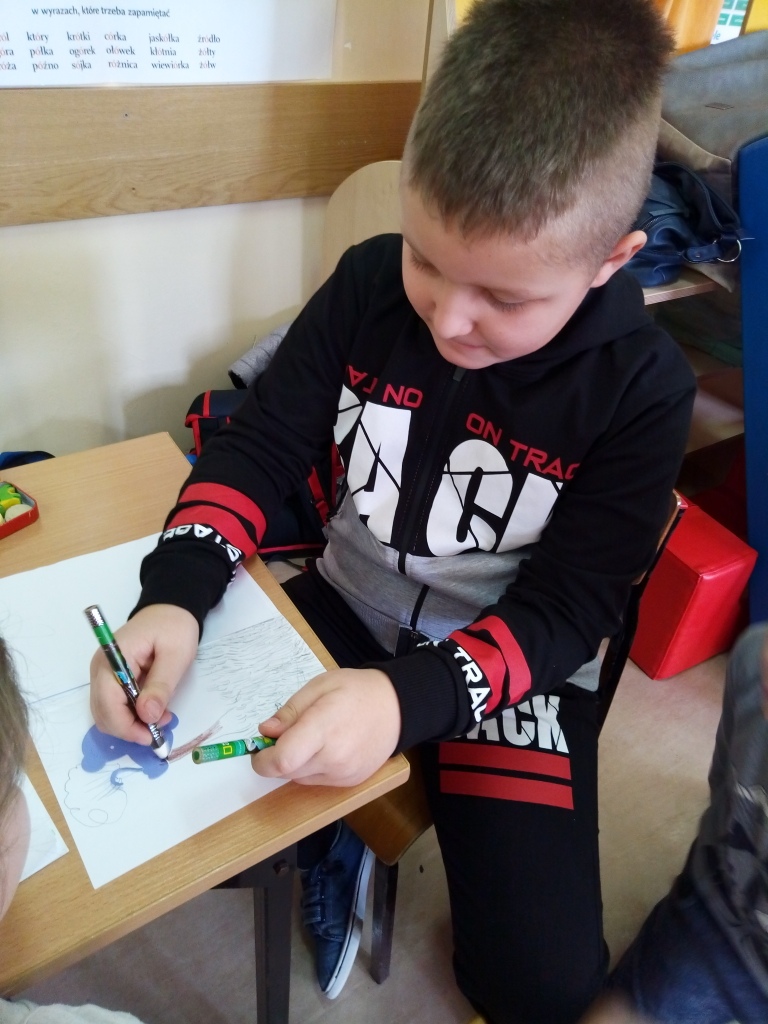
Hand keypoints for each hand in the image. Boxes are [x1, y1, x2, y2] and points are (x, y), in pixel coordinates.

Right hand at [89, 604, 197, 744]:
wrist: (169, 610)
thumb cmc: (174, 628)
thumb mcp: (176, 655)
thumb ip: (161, 685)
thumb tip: (147, 716)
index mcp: (112, 659)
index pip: (108, 703)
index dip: (127, 726)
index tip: (151, 735)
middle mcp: (100, 669)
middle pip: (103, 713)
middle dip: (130, 728)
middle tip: (161, 727)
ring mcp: (102, 675)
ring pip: (107, 714)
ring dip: (130, 724)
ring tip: (161, 716)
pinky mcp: (110, 679)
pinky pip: (113, 706)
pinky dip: (130, 715)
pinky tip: (152, 710)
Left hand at [252, 667, 400, 786]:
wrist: (397, 707)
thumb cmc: (357, 690)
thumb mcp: (319, 686)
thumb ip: (290, 711)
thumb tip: (265, 731)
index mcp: (324, 729)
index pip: (282, 760)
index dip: (263, 759)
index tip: (261, 747)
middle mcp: (334, 758)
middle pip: (287, 771)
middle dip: (278, 757)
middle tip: (287, 734)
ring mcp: (344, 774)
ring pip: (300, 778)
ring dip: (296, 763)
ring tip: (313, 737)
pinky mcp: (350, 783)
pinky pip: (318, 781)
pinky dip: (313, 768)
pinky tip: (328, 747)